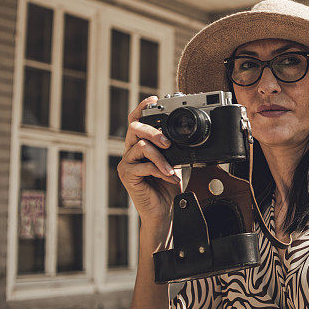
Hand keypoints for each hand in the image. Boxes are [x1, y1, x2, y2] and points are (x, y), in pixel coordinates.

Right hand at [116, 96, 180, 238]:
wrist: (164, 210)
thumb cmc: (167, 186)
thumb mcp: (174, 161)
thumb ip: (173, 147)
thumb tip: (182, 135)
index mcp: (140, 144)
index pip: (136, 120)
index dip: (142, 108)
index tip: (154, 99)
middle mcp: (130, 151)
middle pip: (134, 128)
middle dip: (153, 131)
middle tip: (167, 142)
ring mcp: (126, 163)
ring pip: (141, 146)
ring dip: (161, 157)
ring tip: (171, 169)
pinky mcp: (127, 175)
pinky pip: (143, 166)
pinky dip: (160, 170)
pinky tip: (169, 178)